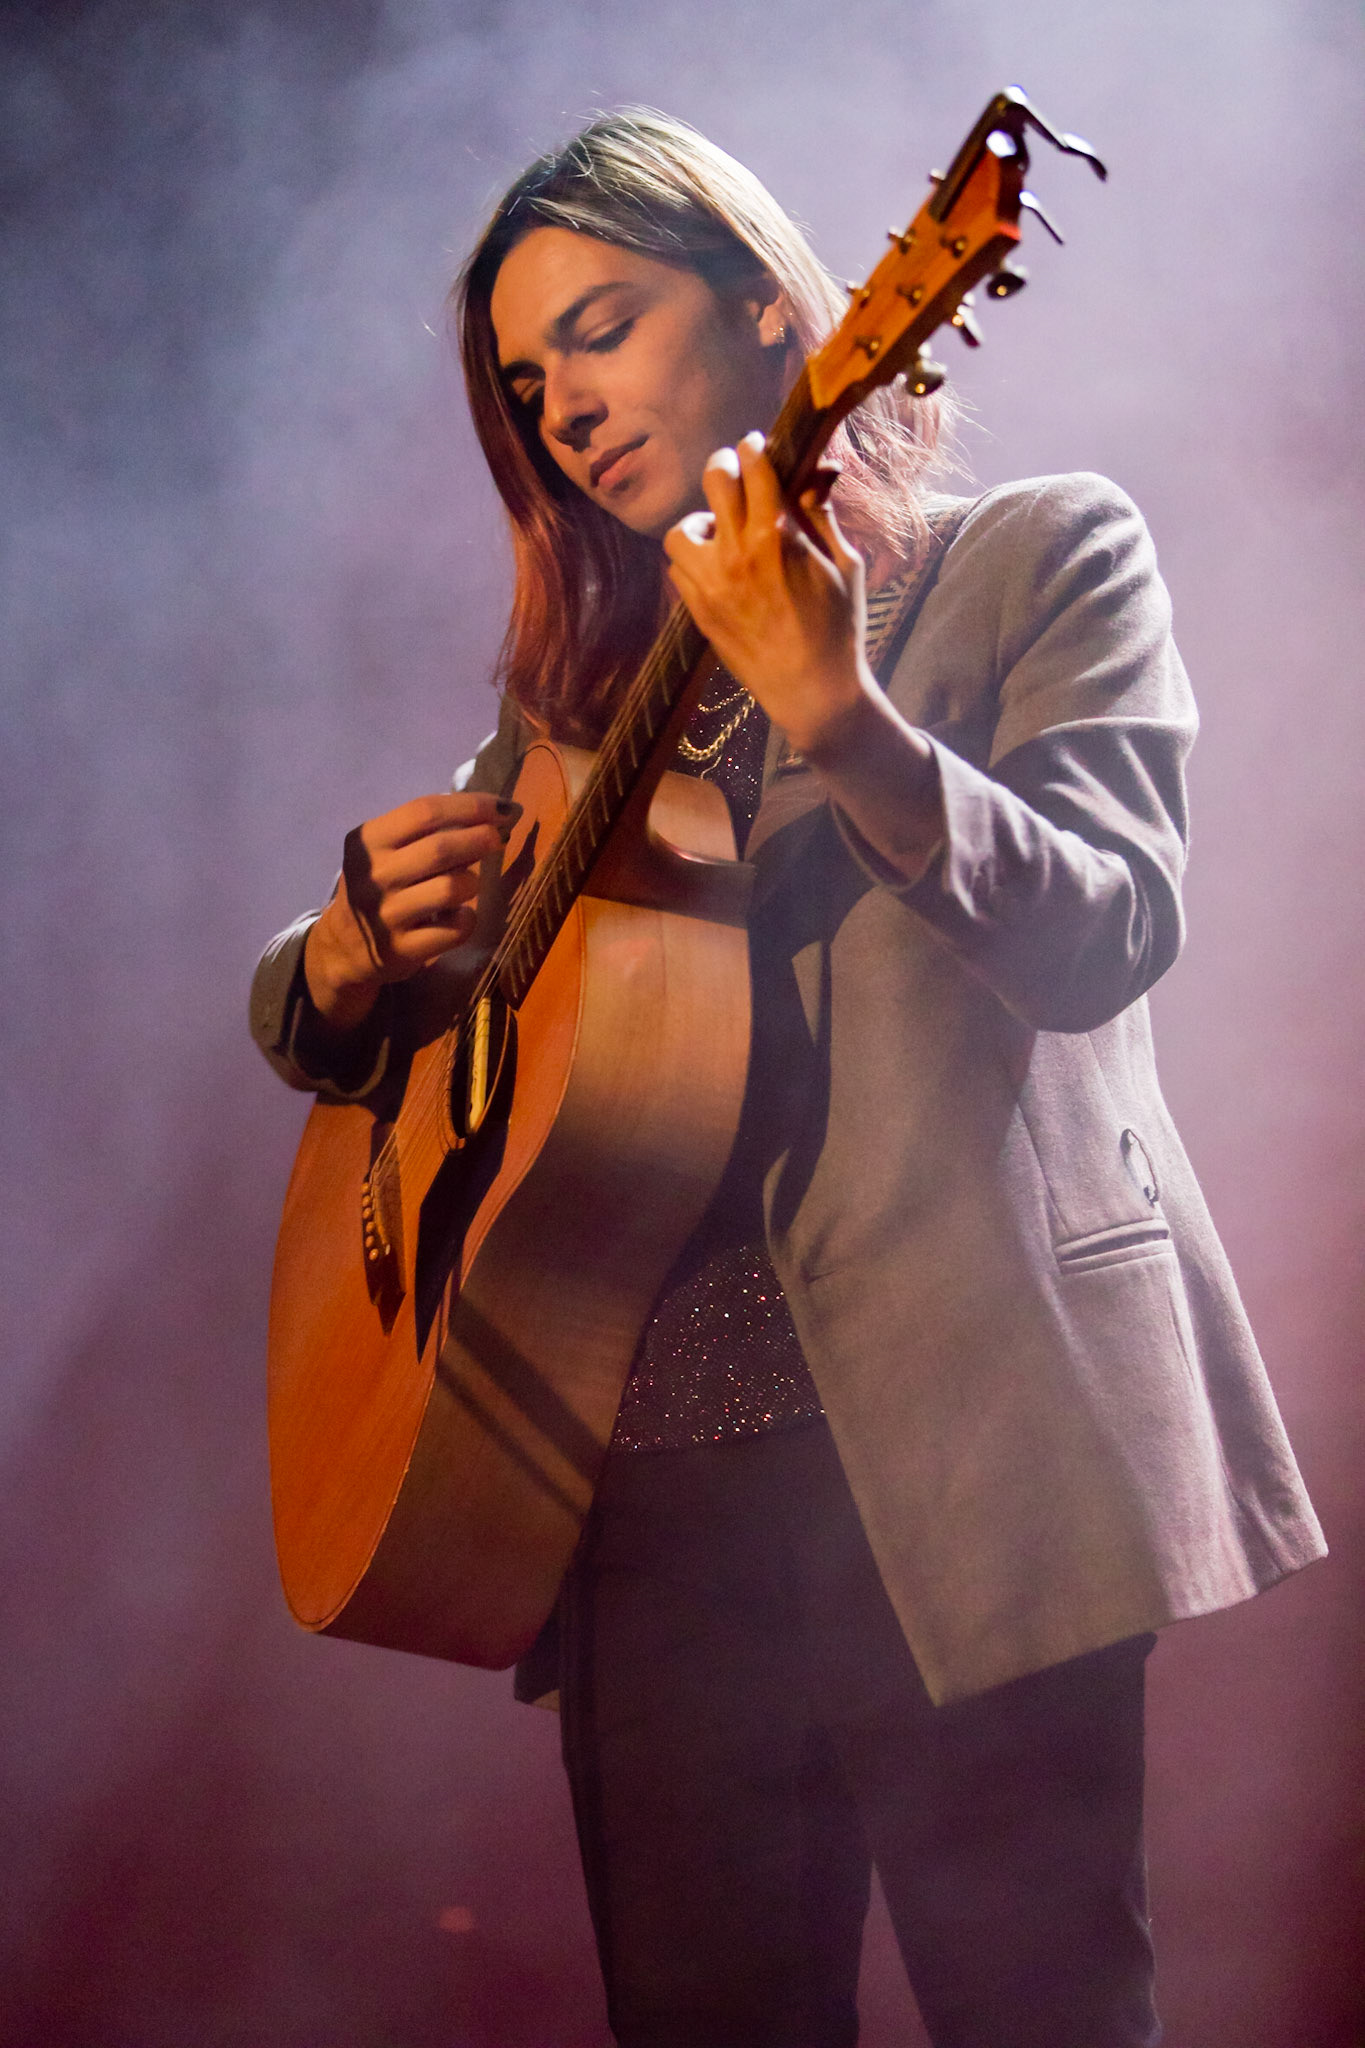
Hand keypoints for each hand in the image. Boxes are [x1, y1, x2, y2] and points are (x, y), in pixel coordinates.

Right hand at [304, 791, 517, 1031]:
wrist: (345, 947)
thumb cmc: (379, 886)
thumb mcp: (386, 850)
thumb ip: (428, 830)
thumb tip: (494, 814)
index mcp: (368, 841)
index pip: (425, 811)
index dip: (471, 806)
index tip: (504, 807)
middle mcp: (374, 876)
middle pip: (441, 849)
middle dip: (481, 838)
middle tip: (497, 838)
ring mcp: (387, 915)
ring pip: (451, 889)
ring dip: (471, 881)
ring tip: (468, 883)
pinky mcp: (402, 950)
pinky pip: (455, 929)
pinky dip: (467, 919)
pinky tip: (459, 915)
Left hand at [662, 431, 876, 759]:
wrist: (811, 691)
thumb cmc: (838, 628)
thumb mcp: (844, 565)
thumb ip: (822, 515)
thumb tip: (820, 470)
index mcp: (778, 537)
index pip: (756, 469)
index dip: (754, 448)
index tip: (756, 445)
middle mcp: (737, 553)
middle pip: (714, 481)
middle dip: (724, 465)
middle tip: (733, 468)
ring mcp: (711, 583)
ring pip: (682, 529)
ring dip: (700, 522)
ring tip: (719, 532)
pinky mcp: (698, 610)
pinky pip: (677, 569)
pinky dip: (692, 561)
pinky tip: (715, 568)